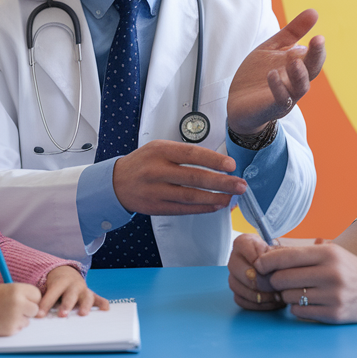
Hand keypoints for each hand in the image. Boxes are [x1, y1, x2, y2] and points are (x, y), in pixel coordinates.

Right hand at [0, 282, 40, 336]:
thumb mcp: (5, 289)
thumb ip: (21, 293)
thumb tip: (39, 301)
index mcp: (16, 290)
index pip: (37, 295)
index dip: (31, 298)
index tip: (25, 299)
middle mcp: (18, 303)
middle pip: (36, 309)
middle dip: (28, 310)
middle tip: (16, 309)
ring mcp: (15, 318)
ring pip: (28, 320)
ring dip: (21, 319)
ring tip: (5, 314)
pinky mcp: (11, 329)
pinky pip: (20, 328)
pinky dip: (13, 326)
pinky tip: (2, 321)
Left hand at [39, 266, 109, 316]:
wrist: (66, 273)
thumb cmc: (54, 286)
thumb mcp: (48, 288)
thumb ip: (42, 300)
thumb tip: (31, 314)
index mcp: (60, 282)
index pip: (52, 294)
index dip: (45, 304)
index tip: (39, 315)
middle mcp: (74, 285)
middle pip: (70, 295)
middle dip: (66, 305)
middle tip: (62, 314)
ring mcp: (84, 290)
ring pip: (86, 297)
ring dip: (85, 306)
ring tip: (83, 314)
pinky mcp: (92, 295)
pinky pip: (99, 299)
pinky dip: (103, 304)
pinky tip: (105, 310)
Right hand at [112, 140, 247, 215]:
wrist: (116, 182)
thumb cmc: (143, 163)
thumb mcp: (159, 148)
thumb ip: (183, 154)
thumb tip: (216, 163)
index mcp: (160, 151)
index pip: (191, 154)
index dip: (213, 161)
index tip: (231, 166)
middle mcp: (157, 170)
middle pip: (194, 178)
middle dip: (221, 183)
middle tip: (240, 185)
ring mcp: (156, 191)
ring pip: (190, 197)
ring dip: (214, 198)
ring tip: (230, 198)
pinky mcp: (156, 207)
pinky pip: (183, 209)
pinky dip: (201, 208)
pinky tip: (214, 205)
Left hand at [227, 9, 325, 135]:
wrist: (238, 104)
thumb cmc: (258, 75)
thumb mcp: (273, 48)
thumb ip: (292, 32)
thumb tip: (314, 11)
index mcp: (298, 67)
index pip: (314, 57)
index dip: (317, 47)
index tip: (318, 34)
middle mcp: (296, 82)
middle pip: (312, 70)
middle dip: (316, 56)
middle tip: (318, 40)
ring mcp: (286, 96)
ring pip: (300, 86)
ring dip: (299, 74)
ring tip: (294, 60)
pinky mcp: (272, 107)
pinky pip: (281, 99)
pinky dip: (278, 87)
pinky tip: (272, 75)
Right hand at [228, 233, 285, 310]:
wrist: (283, 269)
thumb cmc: (282, 258)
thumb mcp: (282, 251)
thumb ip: (273, 256)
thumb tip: (260, 269)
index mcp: (243, 242)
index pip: (243, 247)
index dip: (259, 261)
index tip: (272, 268)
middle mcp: (234, 258)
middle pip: (236, 269)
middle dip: (258, 280)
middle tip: (274, 285)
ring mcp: (233, 276)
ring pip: (236, 286)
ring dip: (258, 294)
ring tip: (276, 295)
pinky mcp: (237, 292)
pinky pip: (240, 300)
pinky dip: (256, 304)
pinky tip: (271, 301)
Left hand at [254, 243, 356, 323]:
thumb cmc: (352, 270)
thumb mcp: (333, 253)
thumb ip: (303, 254)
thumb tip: (267, 256)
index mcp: (328, 254)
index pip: (285, 256)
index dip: (266, 262)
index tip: (259, 266)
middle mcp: (330, 273)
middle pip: (282, 278)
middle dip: (276, 281)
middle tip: (280, 281)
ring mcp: (333, 296)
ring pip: (289, 296)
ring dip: (288, 295)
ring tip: (301, 291)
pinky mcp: (334, 314)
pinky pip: (299, 312)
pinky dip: (299, 308)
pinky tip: (310, 302)